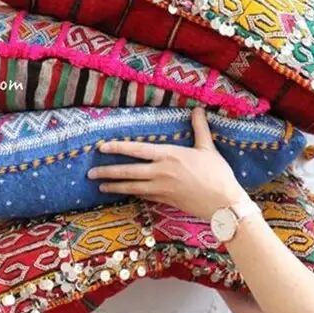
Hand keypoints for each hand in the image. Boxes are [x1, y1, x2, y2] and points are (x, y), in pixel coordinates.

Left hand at [87, 106, 247, 220]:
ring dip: (115, 186)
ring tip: (100, 186)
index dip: (118, 148)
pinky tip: (125, 194)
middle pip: (128, 172)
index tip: (102, 147)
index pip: (137, 150)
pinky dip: (132, 194)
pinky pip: (144, 197)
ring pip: (132, 187)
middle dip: (108, 172)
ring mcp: (161, 189)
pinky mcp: (166, 201)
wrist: (223, 204)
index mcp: (169, 156)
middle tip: (90, 173)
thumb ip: (200, 127)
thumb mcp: (208, 148)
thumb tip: (198, 108)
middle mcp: (161, 172)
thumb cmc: (217, 174)